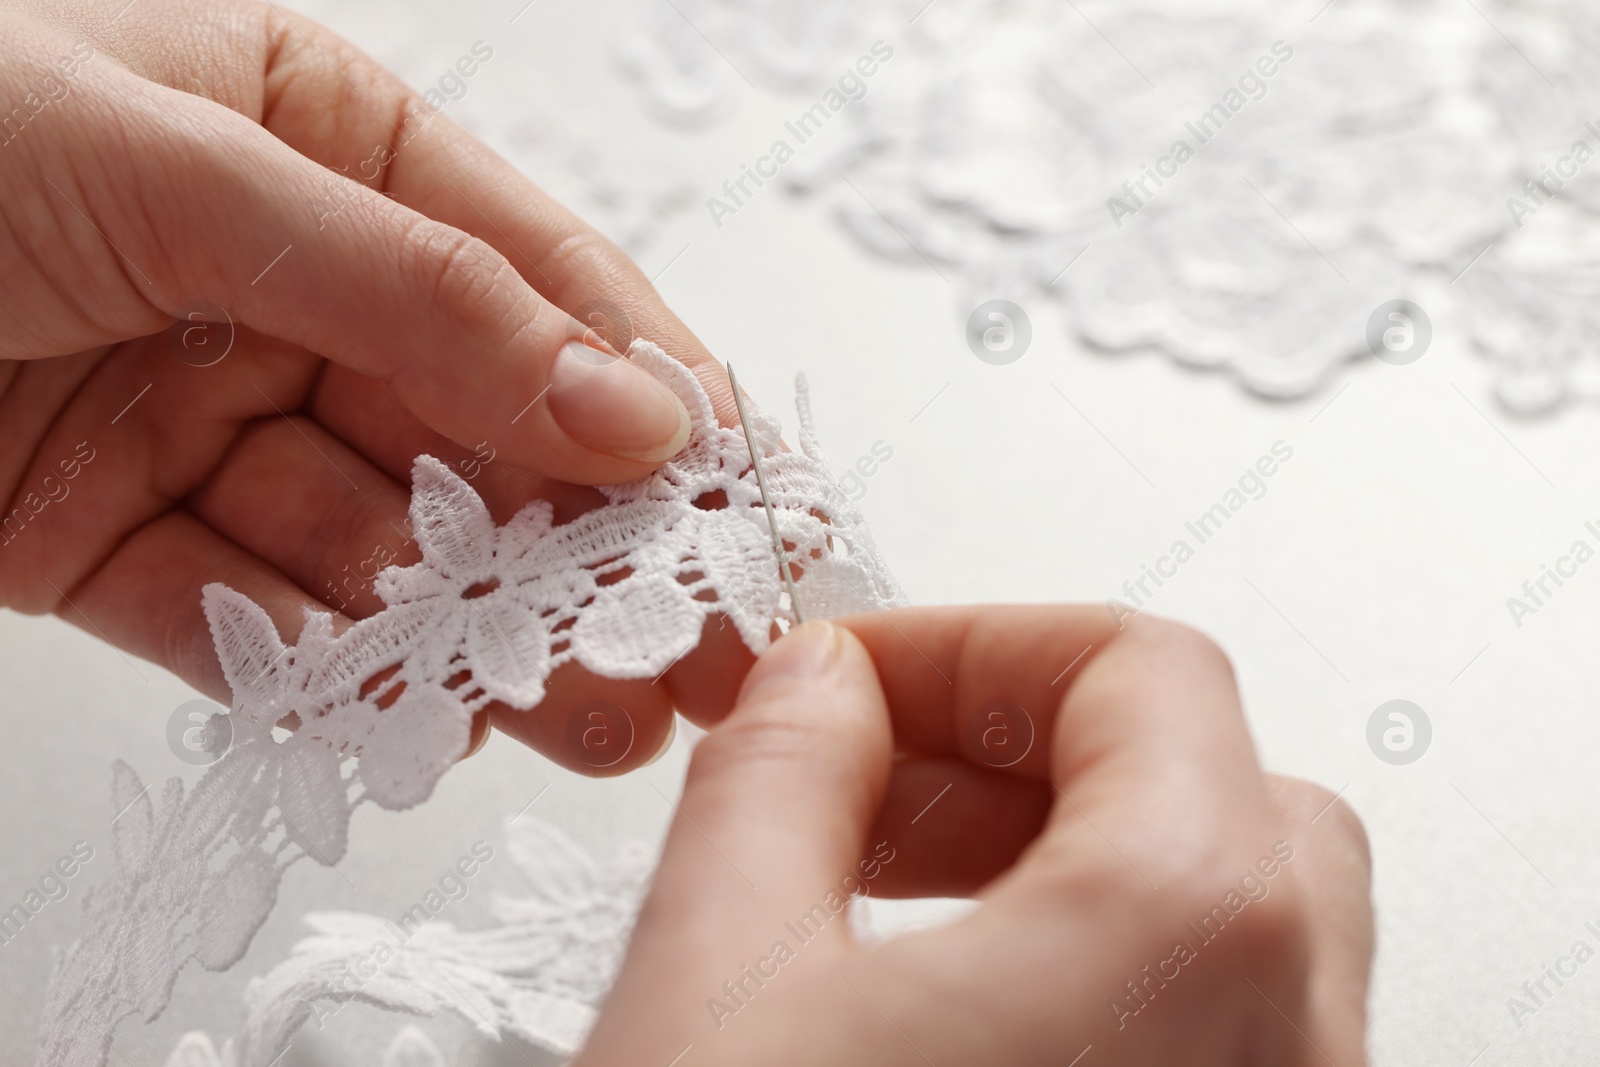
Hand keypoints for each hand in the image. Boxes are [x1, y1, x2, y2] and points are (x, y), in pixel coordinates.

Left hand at [0, 0, 753, 762]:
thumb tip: (629, 403)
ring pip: (380, 541)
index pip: (536, 279)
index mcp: (321, 143)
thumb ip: (423, 293)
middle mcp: (277, 283)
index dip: (652, 391)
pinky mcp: (102, 531)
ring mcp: (196, 413)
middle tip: (694, 646)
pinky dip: (323, 666)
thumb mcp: (184, 166)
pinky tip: (414, 711)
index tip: (742, 500)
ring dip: (479, 630)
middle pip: (478, 430)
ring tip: (591, 714)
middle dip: (591, 544)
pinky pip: (248, 611)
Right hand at [576, 609, 1373, 1066]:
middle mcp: (1285, 1040)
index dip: (970, 641)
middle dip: (1020, 747)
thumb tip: (816, 683)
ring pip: (1224, 912)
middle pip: (1210, 780)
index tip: (850, 673)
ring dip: (1057, 855)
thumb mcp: (711, 977)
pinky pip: (1208, 1021)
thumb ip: (775, 773)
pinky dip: (1091, 964)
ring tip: (880, 889)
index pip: (1141, 665)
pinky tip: (939, 1001)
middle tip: (868, 776)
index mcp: (1187, 934)